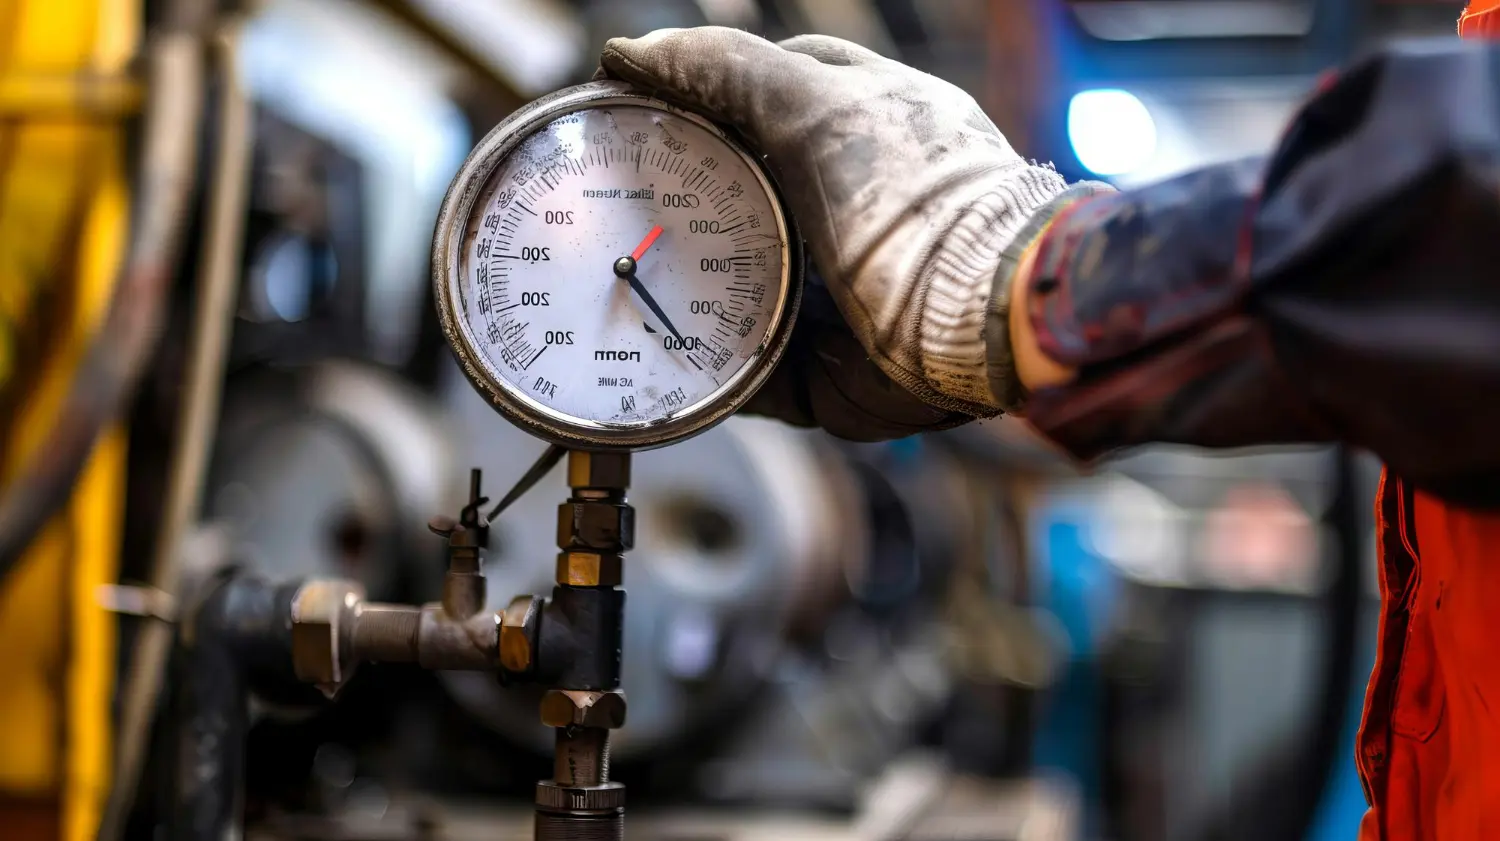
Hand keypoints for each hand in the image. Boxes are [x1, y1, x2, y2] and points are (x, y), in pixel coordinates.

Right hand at [598, 28, 1075, 438]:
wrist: (979, 318)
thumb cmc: (917, 199)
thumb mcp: (816, 105)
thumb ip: (729, 70)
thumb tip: (632, 52)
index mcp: (862, 133)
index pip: (766, 97)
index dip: (702, 99)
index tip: (640, 113)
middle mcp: (853, 213)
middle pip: (746, 202)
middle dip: (684, 209)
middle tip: (621, 209)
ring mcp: (844, 296)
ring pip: (744, 293)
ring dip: (690, 299)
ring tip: (627, 294)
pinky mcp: (836, 372)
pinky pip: (759, 379)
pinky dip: (718, 379)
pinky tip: (670, 369)